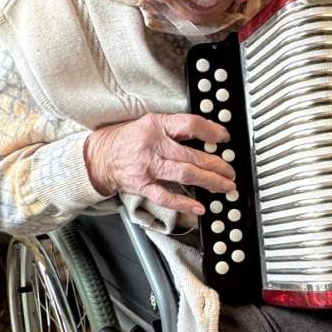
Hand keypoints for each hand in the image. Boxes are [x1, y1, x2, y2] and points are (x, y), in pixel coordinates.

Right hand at [84, 112, 233, 215]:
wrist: (100, 157)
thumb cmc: (128, 139)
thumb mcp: (150, 123)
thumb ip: (175, 129)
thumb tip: (207, 137)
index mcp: (156, 125)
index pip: (190, 124)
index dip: (211, 131)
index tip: (224, 138)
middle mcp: (153, 145)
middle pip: (192, 155)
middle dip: (217, 165)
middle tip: (230, 171)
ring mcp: (148, 167)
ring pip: (185, 174)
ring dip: (209, 181)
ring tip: (224, 186)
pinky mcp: (143, 185)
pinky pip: (166, 196)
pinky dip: (184, 203)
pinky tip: (200, 207)